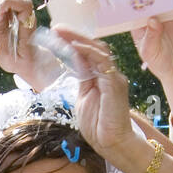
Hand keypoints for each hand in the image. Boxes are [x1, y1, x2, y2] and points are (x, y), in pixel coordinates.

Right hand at [0, 0, 59, 88]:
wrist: (29, 63)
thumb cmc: (19, 61)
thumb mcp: (7, 54)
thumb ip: (2, 32)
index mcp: (28, 27)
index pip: (25, 5)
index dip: (9, 4)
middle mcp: (27, 15)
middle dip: (1, 2)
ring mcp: (22, 11)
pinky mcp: (16, 10)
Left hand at [53, 27, 146, 172]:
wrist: (111, 144)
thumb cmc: (98, 126)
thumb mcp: (84, 98)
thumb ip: (82, 80)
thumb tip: (73, 64)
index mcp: (102, 77)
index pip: (88, 53)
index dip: (73, 42)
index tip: (57, 34)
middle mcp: (110, 74)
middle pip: (93, 47)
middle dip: (74, 36)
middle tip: (56, 29)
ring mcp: (114, 78)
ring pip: (98, 51)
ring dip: (79, 41)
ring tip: (62, 34)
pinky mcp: (115, 84)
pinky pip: (102, 63)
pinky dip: (88, 53)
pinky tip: (75, 47)